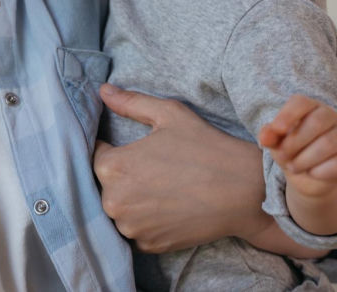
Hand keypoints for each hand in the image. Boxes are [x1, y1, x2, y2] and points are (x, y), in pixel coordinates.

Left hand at [93, 84, 268, 252]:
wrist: (243, 190)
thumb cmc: (205, 147)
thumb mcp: (168, 113)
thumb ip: (130, 102)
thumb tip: (103, 91)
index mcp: (113, 167)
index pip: (93, 154)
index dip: (108, 147)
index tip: (124, 146)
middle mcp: (115, 202)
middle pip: (103, 184)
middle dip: (118, 174)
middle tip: (147, 165)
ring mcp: (132, 228)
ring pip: (118, 209)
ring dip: (129, 198)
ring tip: (157, 185)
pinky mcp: (149, 246)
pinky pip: (135, 229)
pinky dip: (144, 218)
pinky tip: (164, 204)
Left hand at [257, 94, 336, 198]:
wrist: (309, 174)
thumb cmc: (292, 149)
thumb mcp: (277, 142)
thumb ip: (269, 136)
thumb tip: (264, 138)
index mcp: (310, 106)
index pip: (301, 102)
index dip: (288, 114)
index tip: (277, 129)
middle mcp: (330, 116)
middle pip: (316, 122)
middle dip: (295, 142)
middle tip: (282, 157)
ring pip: (328, 144)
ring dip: (305, 159)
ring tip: (293, 167)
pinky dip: (319, 171)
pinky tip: (311, 172)